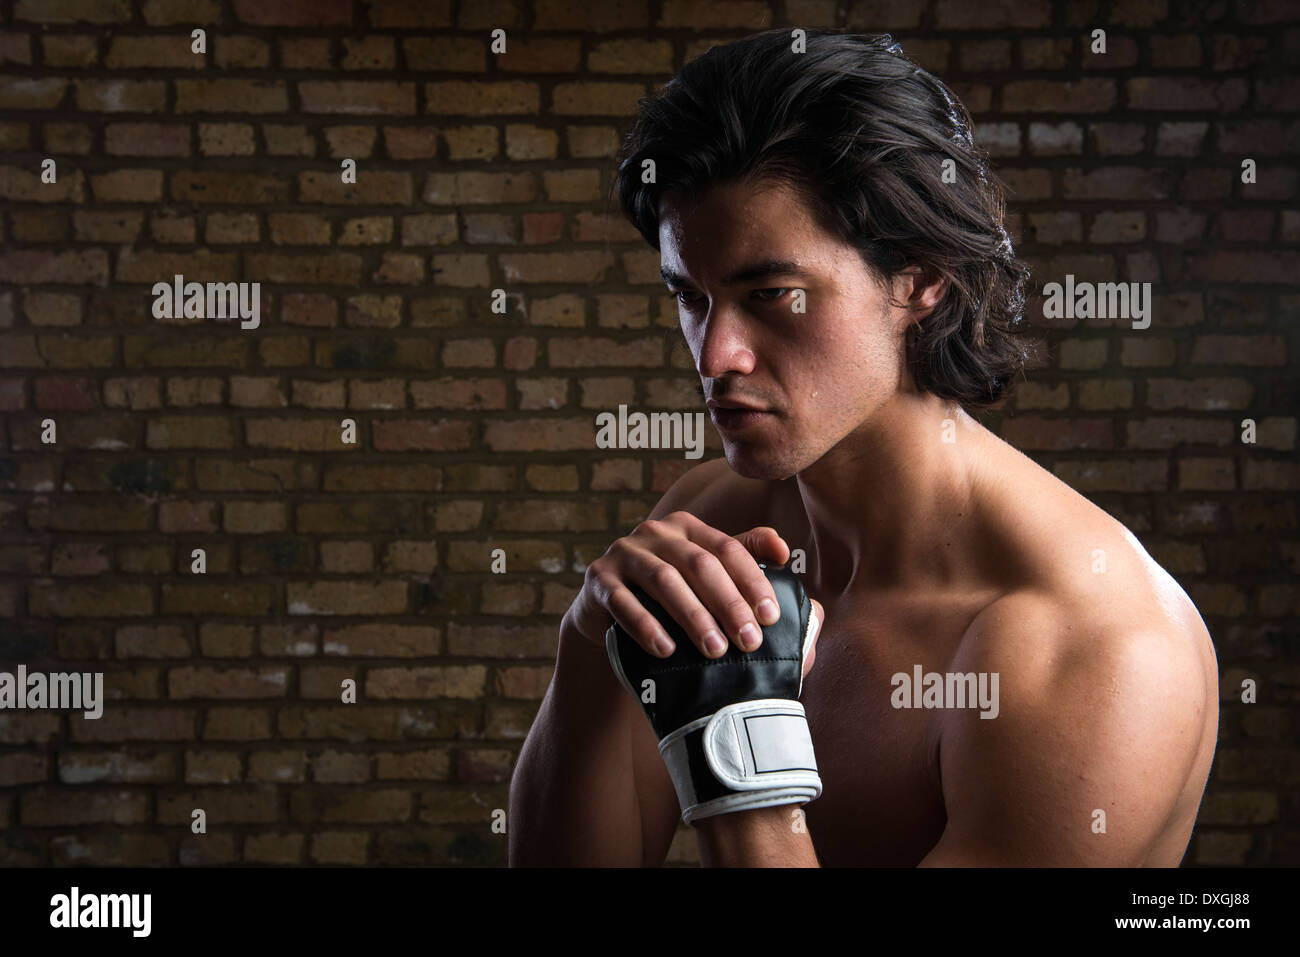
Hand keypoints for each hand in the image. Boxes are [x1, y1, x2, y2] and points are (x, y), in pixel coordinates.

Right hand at [566, 510, 820, 666]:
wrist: (606, 611)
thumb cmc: (666, 593)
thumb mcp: (703, 571)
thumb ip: (742, 556)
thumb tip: (783, 550)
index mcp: (687, 527)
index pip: (727, 548)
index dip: (752, 580)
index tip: (771, 617)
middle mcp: (655, 533)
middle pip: (699, 564)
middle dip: (728, 604)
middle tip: (750, 642)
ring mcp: (624, 553)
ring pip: (664, 580)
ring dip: (692, 617)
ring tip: (715, 649)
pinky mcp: (598, 579)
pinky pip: (622, 602)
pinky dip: (646, 626)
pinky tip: (666, 650)